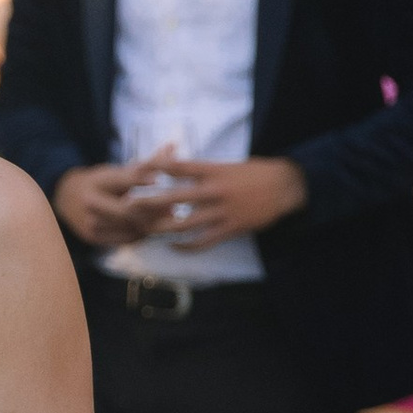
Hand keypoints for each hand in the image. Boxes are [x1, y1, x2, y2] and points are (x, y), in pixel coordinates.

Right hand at [53, 161, 171, 250]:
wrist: (65, 198)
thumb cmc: (100, 182)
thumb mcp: (116, 171)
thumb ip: (145, 164)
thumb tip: (173, 146)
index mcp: (98, 180)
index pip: (121, 179)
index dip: (139, 179)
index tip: (157, 179)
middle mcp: (90, 201)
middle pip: (127, 209)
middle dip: (152, 210)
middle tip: (173, 209)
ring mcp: (90, 221)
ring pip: (129, 226)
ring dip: (151, 224)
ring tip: (169, 219)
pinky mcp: (92, 237)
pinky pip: (124, 239)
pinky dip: (141, 234)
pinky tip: (151, 229)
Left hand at [148, 155, 307, 250]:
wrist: (286, 187)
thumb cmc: (257, 173)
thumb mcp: (230, 165)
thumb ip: (206, 170)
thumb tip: (181, 170)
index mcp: (214, 171)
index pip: (179, 167)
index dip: (156, 168)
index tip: (135, 169)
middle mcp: (214, 191)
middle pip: (175, 197)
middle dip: (149, 202)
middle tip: (127, 206)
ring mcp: (222, 212)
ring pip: (185, 224)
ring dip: (163, 228)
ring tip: (145, 231)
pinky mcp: (230, 228)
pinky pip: (204, 241)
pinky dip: (187, 246)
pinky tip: (175, 247)